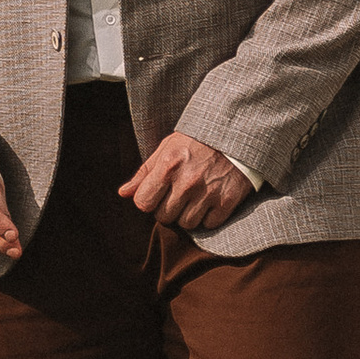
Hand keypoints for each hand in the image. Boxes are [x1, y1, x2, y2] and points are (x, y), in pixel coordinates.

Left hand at [120, 132, 252, 234]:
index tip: (157, 194)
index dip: (148, 200)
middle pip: (164, 217)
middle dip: (168, 209)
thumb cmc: (197, 141)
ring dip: (188, 215)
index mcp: (168, 166)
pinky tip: (210, 201)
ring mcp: (208, 193)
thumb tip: (123, 193)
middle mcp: (187, 182)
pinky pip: (209, 224)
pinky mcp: (227, 201)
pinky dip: (208, 217)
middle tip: (178, 195)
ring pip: (186, 224)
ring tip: (194, 198)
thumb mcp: (167, 148)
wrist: (236, 134)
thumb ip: (145, 172)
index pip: (143, 203)